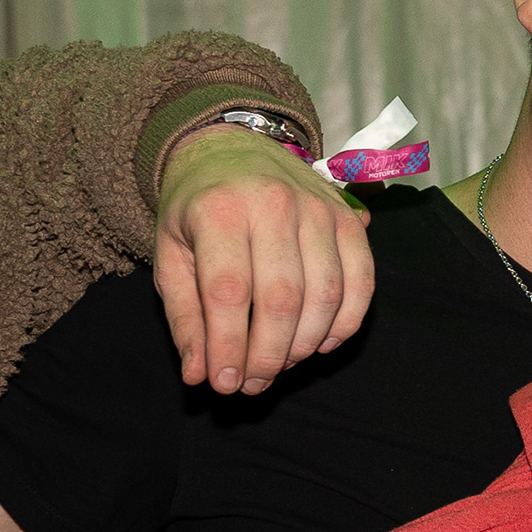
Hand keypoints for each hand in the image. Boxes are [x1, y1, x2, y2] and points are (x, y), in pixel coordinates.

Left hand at [154, 127, 373, 393]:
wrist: (230, 147)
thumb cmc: (196, 210)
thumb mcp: (170, 256)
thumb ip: (184, 317)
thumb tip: (200, 375)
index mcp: (219, 211)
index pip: (228, 292)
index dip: (228, 347)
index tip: (225, 383)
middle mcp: (273, 204)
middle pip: (281, 299)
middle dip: (268, 355)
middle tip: (253, 384)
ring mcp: (317, 209)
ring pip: (324, 295)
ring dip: (304, 345)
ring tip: (281, 365)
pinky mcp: (347, 217)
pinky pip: (361, 280)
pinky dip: (345, 322)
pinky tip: (320, 344)